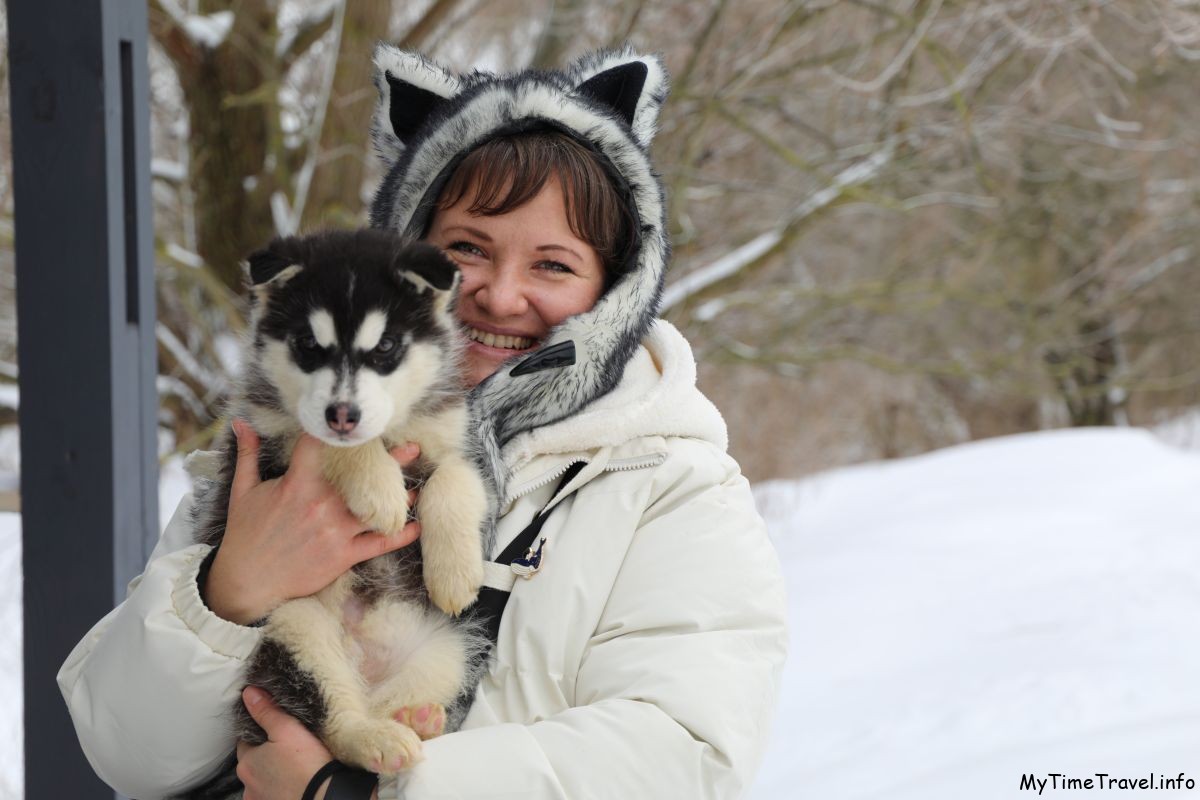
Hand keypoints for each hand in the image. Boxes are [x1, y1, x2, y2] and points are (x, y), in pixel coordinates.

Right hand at [205, 420, 421, 623]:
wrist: (247, 582)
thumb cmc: (246, 535)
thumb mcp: (243, 491)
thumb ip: (247, 454)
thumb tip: (240, 422)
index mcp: (297, 484)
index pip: (321, 447)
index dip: (338, 432)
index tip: (359, 422)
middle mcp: (321, 504)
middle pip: (362, 476)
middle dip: (389, 460)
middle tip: (413, 448)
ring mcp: (335, 530)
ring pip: (377, 508)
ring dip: (401, 497)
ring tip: (419, 486)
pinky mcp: (343, 555)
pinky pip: (379, 544)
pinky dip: (401, 535)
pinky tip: (417, 526)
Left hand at [236, 686, 378, 799]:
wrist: (324, 796)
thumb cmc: (307, 763)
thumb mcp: (288, 729)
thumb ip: (267, 711)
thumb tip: (248, 692)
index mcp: (246, 762)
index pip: (245, 741)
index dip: (260, 733)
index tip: (276, 730)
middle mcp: (247, 784)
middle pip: (253, 762)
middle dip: (265, 755)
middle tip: (287, 748)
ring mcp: (259, 799)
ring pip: (261, 780)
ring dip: (271, 774)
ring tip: (292, 767)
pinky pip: (270, 794)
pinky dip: (278, 788)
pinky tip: (292, 782)